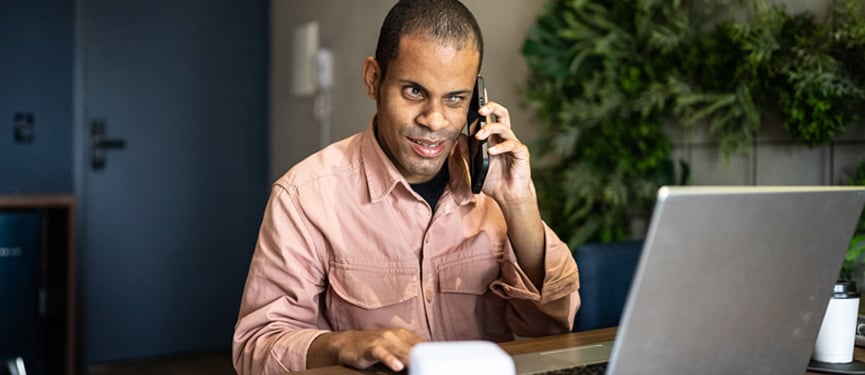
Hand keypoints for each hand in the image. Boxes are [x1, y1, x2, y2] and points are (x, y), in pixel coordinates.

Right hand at [308, 328, 422, 371]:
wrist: (347, 343)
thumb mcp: (394, 349)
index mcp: (405, 336)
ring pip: (401, 352)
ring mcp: (383, 340)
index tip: (440, 368)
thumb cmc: (374, 348)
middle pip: (415, 351)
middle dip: (425, 361)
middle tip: (433, 370)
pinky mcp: (371, 348)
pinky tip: (397, 366)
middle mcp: (396, 336)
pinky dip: (389, 359)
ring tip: (420, 369)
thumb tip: (427, 364)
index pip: (424, 348)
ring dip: (411, 361)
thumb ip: (409, 355)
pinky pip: (382, 353)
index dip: (432, 359)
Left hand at [475, 100, 534, 204]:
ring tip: (479, 135)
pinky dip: (501, 146)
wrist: (507, 196)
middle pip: (501, 114)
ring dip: (490, 129)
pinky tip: (492, 151)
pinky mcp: (521, 154)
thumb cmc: (493, 180)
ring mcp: (513, 144)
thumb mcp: (475, 166)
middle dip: (491, 108)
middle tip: (479, 110)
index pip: (489, 118)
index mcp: (493, 138)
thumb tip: (459, 137)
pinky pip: (512, 145)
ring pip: (504, 127)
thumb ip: (467, 151)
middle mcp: (504, 138)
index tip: (475, 95)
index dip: (484, 106)